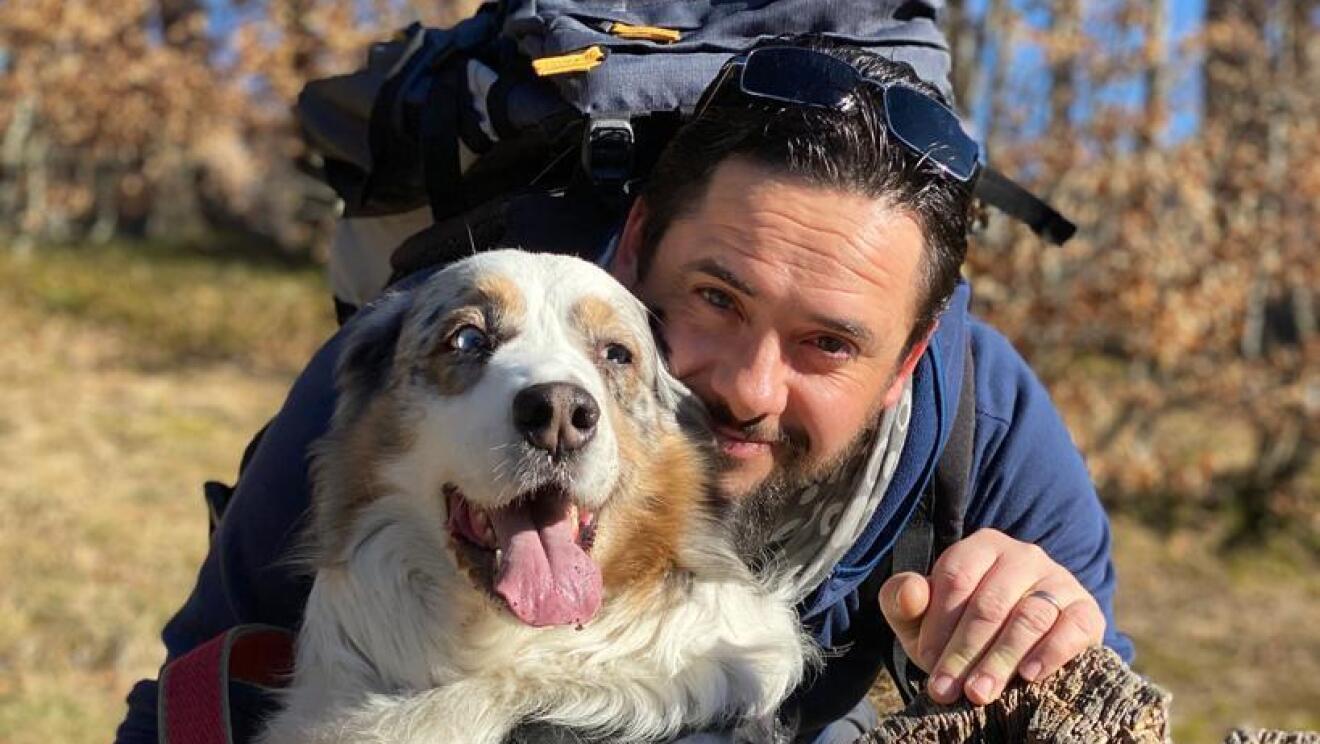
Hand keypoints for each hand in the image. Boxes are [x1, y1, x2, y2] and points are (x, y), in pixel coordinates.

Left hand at [877, 528, 1104, 705]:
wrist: (1017, 647)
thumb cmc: (960, 628)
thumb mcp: (922, 618)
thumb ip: (903, 600)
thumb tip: (910, 591)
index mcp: (980, 547)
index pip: (956, 577)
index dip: (939, 622)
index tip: (927, 660)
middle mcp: (1022, 555)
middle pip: (990, 603)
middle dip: (965, 651)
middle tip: (949, 690)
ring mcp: (1058, 580)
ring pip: (1028, 617)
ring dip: (1001, 659)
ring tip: (980, 693)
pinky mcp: (1086, 609)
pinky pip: (1071, 627)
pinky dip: (1050, 652)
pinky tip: (1029, 676)